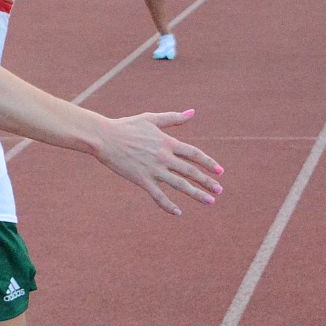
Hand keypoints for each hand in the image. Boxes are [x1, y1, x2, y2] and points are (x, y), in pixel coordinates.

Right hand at [95, 109, 222, 215]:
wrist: (105, 137)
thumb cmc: (126, 126)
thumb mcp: (151, 119)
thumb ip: (173, 118)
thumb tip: (192, 112)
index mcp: (167, 142)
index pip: (194, 154)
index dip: (208, 163)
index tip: (220, 172)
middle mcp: (164, 157)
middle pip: (191, 171)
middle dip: (207, 182)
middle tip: (219, 191)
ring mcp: (154, 169)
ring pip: (180, 184)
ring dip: (196, 194)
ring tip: (210, 201)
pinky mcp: (142, 179)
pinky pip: (158, 195)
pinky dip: (168, 205)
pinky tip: (178, 212)